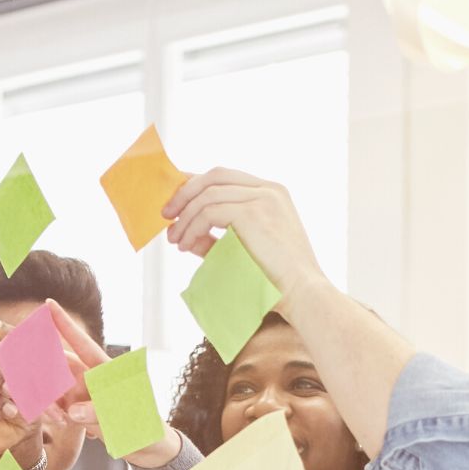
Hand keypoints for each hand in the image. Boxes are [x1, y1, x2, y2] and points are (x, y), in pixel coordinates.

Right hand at [38, 301, 181, 467]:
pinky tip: (58, 422)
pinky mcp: (73, 409)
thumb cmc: (142, 422)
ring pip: (48, 384)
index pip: (80, 342)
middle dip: (33, 359)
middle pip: (54, 361)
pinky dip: (48, 411)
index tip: (49, 303)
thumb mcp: (122, 416)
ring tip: (50, 413)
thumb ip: (97, 412)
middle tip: (10, 358)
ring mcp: (79, 392)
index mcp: (103, 368)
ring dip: (40, 395)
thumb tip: (73, 411)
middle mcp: (87, 376)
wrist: (146, 445)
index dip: (64, 323)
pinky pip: (51, 404)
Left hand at [161, 168, 327, 312]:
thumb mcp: (244, 250)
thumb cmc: (276, 279)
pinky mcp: (253, 213)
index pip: (226, 176)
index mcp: (272, 193)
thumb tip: (185, 234)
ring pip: (208, 194)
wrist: (302, 293)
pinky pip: (209, 212)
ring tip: (175, 239)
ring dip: (185, 217)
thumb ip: (216, 237)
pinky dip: (192, 228)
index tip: (176, 202)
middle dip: (185, 193)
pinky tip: (186, 245)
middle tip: (167, 215)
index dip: (196, 184)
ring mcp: (262, 198)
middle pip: (214, 176)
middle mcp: (269, 189)